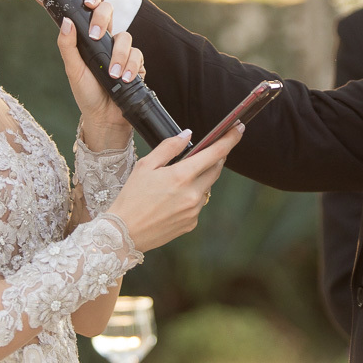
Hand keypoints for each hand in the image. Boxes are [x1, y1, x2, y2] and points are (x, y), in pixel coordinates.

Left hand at [54, 0, 142, 147]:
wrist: (104, 117)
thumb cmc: (86, 93)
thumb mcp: (73, 69)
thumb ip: (67, 45)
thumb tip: (66, 21)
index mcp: (91, 39)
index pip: (93, 11)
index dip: (93, 1)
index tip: (88, 2)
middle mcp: (107, 41)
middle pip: (111, 13)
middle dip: (104, 20)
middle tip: (97, 37)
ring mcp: (123, 51)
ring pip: (126, 37)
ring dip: (119, 55)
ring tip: (113, 74)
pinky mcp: (136, 64)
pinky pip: (137, 56)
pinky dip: (131, 67)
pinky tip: (125, 78)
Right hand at [108, 123, 242, 251]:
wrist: (124, 233)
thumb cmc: (131, 197)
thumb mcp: (145, 165)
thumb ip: (169, 147)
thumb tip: (188, 135)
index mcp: (181, 176)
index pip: (215, 153)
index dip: (230, 140)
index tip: (238, 129)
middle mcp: (193, 194)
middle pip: (216, 169)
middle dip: (216, 158)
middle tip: (211, 149)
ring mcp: (194, 211)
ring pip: (206, 187)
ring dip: (200, 178)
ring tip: (179, 178)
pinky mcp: (192, 223)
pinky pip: (198, 204)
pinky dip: (192, 196)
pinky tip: (173, 199)